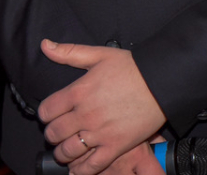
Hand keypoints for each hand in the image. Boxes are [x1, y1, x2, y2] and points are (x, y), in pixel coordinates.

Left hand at [38, 40, 166, 174]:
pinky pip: (92, 165)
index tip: (50, 115)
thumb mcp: (99, 54)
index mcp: (78, 91)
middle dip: (52, 134)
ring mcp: (100, 132)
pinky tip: (76, 168)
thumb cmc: (132, 67)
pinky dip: (80, 170)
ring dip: (62, 153)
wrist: (161, 82)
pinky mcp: (115, 146)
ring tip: (64, 151)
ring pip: (68, 151)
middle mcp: (85, 114)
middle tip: (57, 133)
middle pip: (54, 133)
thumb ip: (69, 52)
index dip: (45, 114)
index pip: (46, 110)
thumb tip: (45, 45)